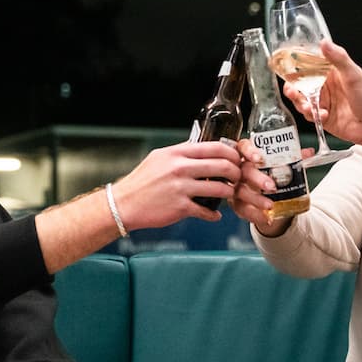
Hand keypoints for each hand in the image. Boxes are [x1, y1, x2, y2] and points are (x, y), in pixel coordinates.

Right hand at [112, 140, 242, 229]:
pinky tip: (215, 214)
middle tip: (238, 177)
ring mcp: (181, 188)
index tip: (236, 159)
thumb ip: (180, 153)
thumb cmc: (141, 181)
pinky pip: (206, 210)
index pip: (214, 147)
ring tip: (229, 194)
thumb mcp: (159, 158)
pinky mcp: (180, 207)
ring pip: (219, 188)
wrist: (124, 203)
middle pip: (222, 165)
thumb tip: (200, 149)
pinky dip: (214, 214)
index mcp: (176, 153)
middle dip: (236, 172)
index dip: (231, 153)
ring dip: (229, 192)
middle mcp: (180, 168)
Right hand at [228, 139, 313, 233]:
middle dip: (257, 179)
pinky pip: (242, 209)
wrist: (263, 193)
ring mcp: (234, 185)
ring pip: (241, 191)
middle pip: (244, 171)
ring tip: (270, 205)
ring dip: (256, 199)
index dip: (249, 151)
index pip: (243, 146)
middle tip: (272, 187)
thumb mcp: (280, 163)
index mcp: (247, 154)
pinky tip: (267, 218)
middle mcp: (238, 168)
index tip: (258, 158)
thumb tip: (308, 152)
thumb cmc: (268, 172)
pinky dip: (255, 215)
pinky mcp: (235, 202)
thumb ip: (292, 157)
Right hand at [283, 40, 361, 152]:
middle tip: (292, 90)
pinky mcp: (323, 118)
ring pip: (302, 100)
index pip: (309, 66)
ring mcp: (324, 102)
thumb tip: (324, 42)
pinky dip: (312, 115)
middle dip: (293, 88)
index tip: (288, 67)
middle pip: (300, 84)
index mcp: (331, 73)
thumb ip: (338, 58)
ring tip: (307, 106)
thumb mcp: (354, 75)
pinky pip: (309, 115)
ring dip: (301, 102)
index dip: (296, 66)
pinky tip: (322, 115)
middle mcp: (326, 87)